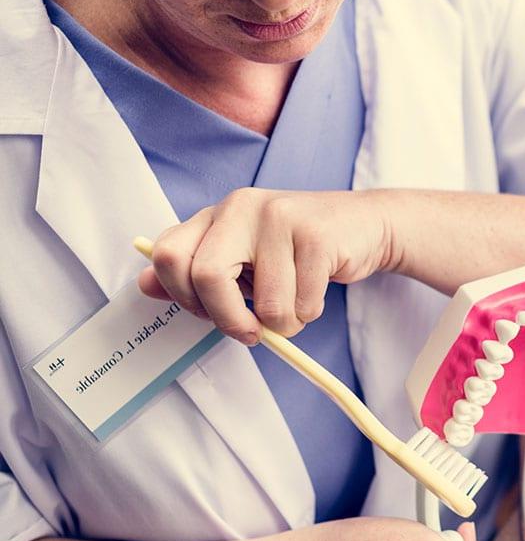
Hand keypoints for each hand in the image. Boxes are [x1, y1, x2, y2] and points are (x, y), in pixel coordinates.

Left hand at [139, 189, 398, 343]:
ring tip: (297, 306)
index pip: (167, 257)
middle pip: (205, 277)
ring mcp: (280, 216)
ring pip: (265, 303)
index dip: (183, 298)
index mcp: (216, 214)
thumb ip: (196, 271)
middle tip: (251, 333)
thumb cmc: (297, 249)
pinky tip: (317, 292)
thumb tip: (143, 285)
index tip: (212, 314)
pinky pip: (302, 301)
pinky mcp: (317, 234)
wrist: (365, 225)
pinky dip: (310, 312)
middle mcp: (240, 207)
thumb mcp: (243, 257)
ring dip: (284, 323)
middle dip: (229, 321)